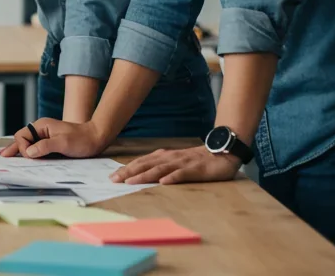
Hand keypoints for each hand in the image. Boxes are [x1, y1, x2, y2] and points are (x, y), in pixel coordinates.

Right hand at [0, 118, 106, 158]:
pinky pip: (36, 148)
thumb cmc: (82, 139)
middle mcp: (41, 130)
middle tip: (2, 156)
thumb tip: (29, 152)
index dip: (22, 147)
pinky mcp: (51, 144)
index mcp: (41, 126)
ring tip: (8, 156)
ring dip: (20, 151)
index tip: (30, 157)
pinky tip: (24, 157)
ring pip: (28, 144)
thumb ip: (45, 146)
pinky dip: (29, 153)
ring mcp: (46, 137)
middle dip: (13, 148)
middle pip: (22, 139)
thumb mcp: (63, 143)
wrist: (96, 138)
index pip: (22, 136)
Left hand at [110, 145, 240, 184]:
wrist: (222, 151)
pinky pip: (182, 174)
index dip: (127, 168)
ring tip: (131, 182)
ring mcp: (182, 163)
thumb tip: (142, 173)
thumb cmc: (197, 159)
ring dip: (144, 175)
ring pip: (160, 169)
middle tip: (114, 180)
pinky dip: (172, 178)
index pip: (141, 162)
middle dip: (129, 172)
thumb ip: (161, 165)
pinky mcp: (196, 169)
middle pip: (146, 164)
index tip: (112, 176)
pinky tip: (163, 182)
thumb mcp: (176, 161)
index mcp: (164, 156)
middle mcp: (170, 158)